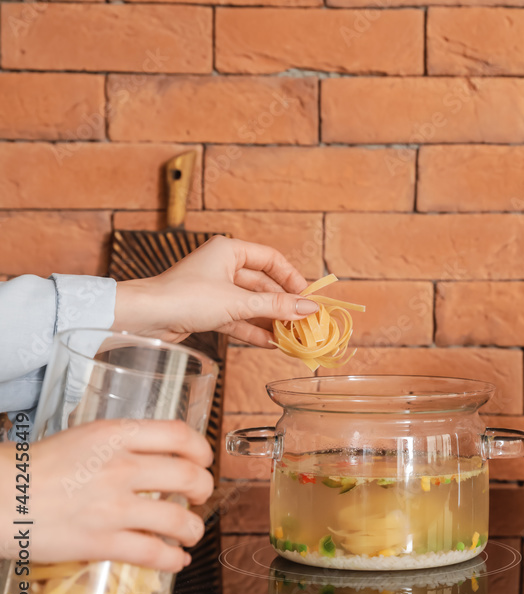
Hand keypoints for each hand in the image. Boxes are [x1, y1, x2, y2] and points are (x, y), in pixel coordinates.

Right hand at [2, 419, 213, 571]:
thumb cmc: (37, 469)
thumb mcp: (85, 437)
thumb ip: (123, 443)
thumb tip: (158, 454)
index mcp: (115, 436)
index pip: (178, 434)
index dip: (200, 449)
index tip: (202, 459)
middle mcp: (120, 468)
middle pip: (188, 475)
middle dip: (203, 488)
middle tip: (199, 495)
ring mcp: (113, 507)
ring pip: (178, 519)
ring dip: (193, 528)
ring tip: (191, 531)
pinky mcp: (101, 542)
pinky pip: (152, 553)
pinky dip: (173, 559)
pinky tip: (176, 559)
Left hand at [112, 236, 319, 346]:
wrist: (144, 318)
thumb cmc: (188, 298)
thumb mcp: (238, 302)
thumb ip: (276, 306)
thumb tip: (309, 308)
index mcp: (229, 250)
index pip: (271, 259)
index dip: (291, 277)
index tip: (306, 296)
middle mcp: (222, 266)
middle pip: (262, 284)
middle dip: (281, 305)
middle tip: (302, 322)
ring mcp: (214, 289)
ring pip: (250, 303)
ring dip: (269, 320)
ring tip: (290, 336)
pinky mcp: (206, 310)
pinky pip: (236, 318)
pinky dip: (251, 329)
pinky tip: (269, 343)